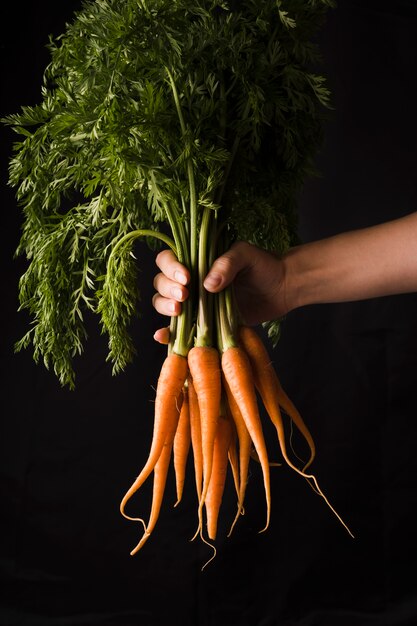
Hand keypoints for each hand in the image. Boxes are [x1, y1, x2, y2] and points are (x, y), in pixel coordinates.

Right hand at [152, 241, 287, 343]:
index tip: (187, 278)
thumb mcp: (246, 255)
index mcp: (195, 259)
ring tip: (179, 311)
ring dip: (165, 307)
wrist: (282, 290)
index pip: (167, 260)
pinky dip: (168, 334)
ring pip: (164, 304)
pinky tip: (163, 336)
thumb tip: (207, 284)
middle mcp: (189, 281)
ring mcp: (194, 303)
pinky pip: (179, 329)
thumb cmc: (263, 266)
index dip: (170, 268)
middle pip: (161, 283)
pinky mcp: (202, 323)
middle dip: (168, 289)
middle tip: (185, 295)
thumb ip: (227, 263)